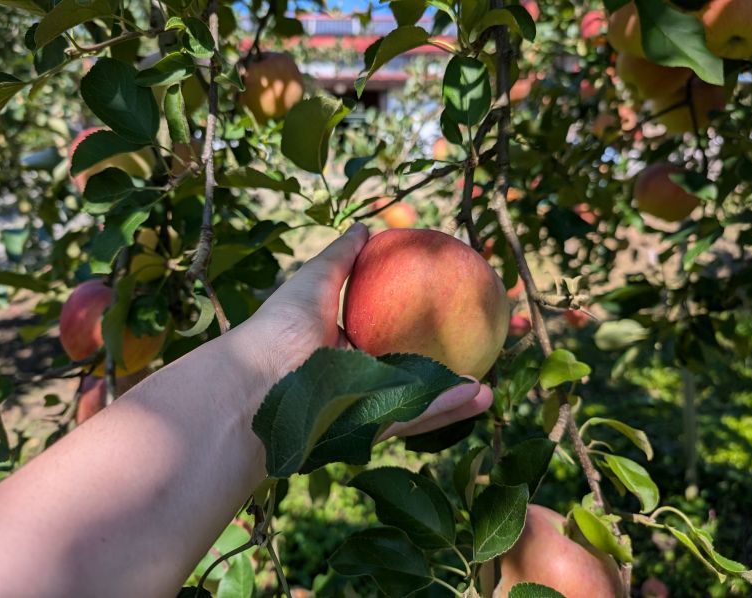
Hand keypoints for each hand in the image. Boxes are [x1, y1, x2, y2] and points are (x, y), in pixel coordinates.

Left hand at [248, 222, 492, 437]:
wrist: (258, 380)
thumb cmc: (281, 326)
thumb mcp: (315, 280)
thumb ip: (342, 257)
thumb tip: (366, 228)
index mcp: (346, 346)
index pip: (394, 332)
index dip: (425, 323)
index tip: (457, 308)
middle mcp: (358, 377)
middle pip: (414, 371)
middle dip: (451, 366)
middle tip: (487, 352)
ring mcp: (366, 405)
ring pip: (422, 400)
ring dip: (459, 396)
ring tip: (493, 387)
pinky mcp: (371, 428)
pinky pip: (415, 417)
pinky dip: (446, 409)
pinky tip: (479, 396)